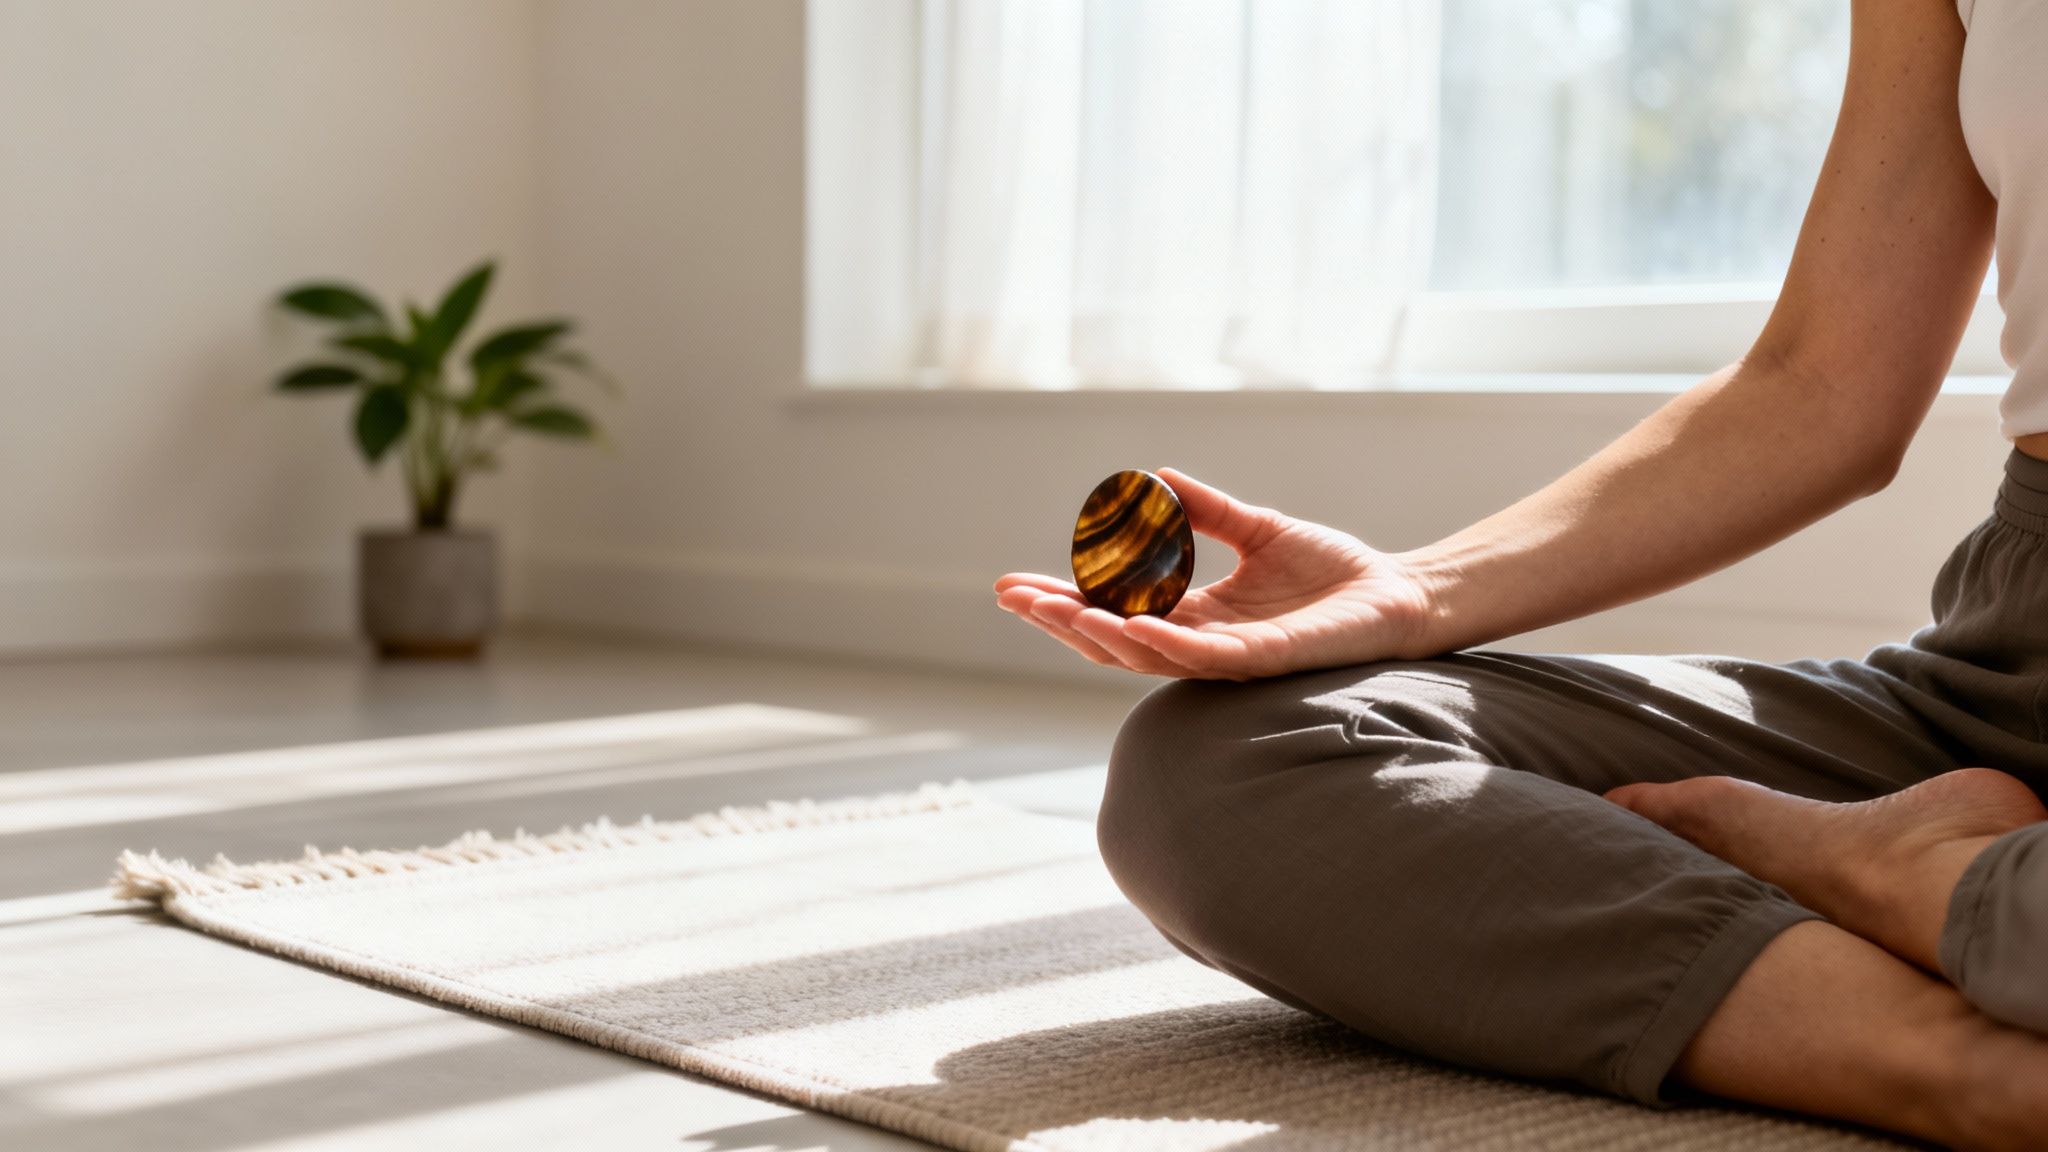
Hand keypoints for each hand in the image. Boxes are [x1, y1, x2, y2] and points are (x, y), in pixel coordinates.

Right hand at [994, 468, 1438, 679]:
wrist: (1401, 594)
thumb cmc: (1337, 572)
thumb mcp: (1258, 528)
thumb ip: (1208, 511)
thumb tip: (1156, 477)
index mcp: (1196, 616)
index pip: (1115, 612)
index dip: (1064, 599)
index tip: (1015, 583)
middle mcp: (1203, 643)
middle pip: (1113, 640)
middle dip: (1059, 622)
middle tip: (1010, 598)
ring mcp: (1230, 657)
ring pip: (1147, 654)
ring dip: (1096, 634)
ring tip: (1054, 611)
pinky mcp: (1264, 660)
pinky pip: (1203, 657)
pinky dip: (1162, 642)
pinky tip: (1127, 624)